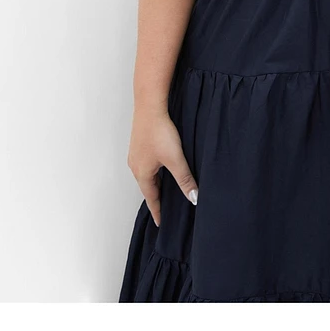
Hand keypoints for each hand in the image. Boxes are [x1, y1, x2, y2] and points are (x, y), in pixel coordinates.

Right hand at [126, 107, 198, 226]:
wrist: (149, 106)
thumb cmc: (159, 132)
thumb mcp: (175, 159)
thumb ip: (185, 179)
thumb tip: (194, 199)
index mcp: (142, 174)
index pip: (151, 199)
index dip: (158, 211)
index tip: (161, 223)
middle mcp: (135, 166)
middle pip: (148, 187)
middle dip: (156, 198)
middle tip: (165, 209)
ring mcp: (136, 154)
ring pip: (146, 175)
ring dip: (155, 183)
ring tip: (165, 190)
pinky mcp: (139, 143)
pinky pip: (146, 164)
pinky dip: (154, 171)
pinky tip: (162, 166)